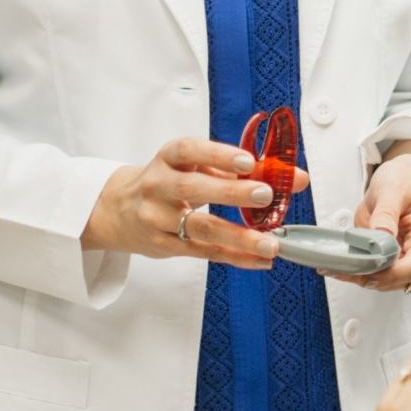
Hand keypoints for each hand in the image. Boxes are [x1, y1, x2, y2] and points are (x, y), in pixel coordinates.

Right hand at [80, 138, 309, 270]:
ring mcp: (158, 218)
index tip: (247, 161)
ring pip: (199, 228)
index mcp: (167, 159)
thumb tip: (291, 177)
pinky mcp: (164, 245)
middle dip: (231, 192)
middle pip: (193, 189)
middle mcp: (158, 186)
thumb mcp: (192, 167)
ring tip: (270, 243)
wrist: (118, 210)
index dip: (218, 155)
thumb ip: (237, 169)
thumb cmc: (166, 182)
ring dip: (239, 236)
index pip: (189, 151)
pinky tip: (259, 259)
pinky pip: (203, 252)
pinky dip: (234, 257)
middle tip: (265, 195)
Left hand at [343, 140, 410, 291]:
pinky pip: (380, 277)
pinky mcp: (397, 264)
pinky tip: (343, 268)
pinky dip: (361, 274)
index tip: (367, 267)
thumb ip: (386, 214)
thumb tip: (381, 237)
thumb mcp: (392, 189)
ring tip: (340, 267)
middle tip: (347, 267)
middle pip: (404, 279)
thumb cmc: (404, 182)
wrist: (402, 180)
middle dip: (375, 277)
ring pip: (390, 283)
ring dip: (364, 278)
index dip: (391, 272)